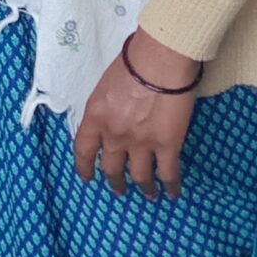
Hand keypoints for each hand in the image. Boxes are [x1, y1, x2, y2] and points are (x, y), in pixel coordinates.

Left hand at [71, 33, 197, 198]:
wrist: (158, 62)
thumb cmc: (132, 63)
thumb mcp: (105, 86)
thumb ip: (106, 108)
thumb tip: (113, 116)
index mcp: (96, 116)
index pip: (83, 149)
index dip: (84, 166)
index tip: (87, 178)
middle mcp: (114, 135)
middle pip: (111, 168)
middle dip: (115, 182)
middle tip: (119, 190)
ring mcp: (141, 143)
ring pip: (139, 176)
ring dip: (143, 187)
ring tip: (148, 194)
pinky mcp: (167, 146)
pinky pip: (168, 174)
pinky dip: (171, 186)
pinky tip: (172, 193)